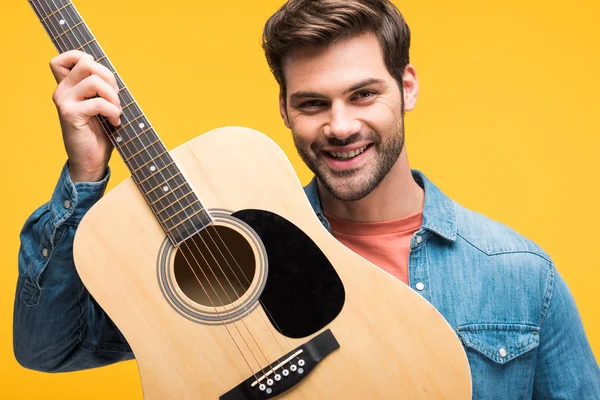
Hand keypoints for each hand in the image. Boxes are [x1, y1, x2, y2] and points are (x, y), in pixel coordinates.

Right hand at [50, 50, 121, 181]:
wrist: (91, 162)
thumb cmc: (99, 134)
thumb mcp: (101, 105)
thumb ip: (100, 88)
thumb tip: (111, 74)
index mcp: (68, 87)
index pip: (63, 59)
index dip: (84, 58)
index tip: (102, 78)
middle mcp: (62, 91)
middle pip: (86, 63)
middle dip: (109, 78)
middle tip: (115, 97)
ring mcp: (64, 101)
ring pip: (94, 80)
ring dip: (113, 96)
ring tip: (115, 111)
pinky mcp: (70, 114)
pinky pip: (98, 102)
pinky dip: (112, 111)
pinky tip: (114, 122)